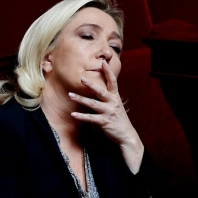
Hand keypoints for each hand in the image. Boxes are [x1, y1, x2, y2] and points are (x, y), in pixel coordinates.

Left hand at [69, 59, 143, 173]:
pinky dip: (81, 116)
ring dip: (81, 99)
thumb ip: (108, 96)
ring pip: (93, 104)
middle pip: (101, 91)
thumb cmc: (118, 118)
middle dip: (91, 85)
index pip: (112, 82)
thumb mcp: (115, 104)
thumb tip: (99, 87)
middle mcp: (112, 103)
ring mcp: (108, 112)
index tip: (103, 62)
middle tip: (82, 78)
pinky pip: (91, 118)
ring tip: (70, 95)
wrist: (126, 134)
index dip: (108, 72)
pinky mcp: (104, 122)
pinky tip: (73, 115)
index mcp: (115, 97)